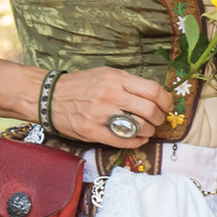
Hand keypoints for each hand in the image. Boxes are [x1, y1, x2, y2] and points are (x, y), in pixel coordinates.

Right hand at [50, 65, 175, 144]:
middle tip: (157, 120)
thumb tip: (155, 95)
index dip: (166, 101)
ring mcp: (101, 115)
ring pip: (139, 127)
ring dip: (149, 131)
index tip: (166, 106)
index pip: (153, 90)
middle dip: (159, 118)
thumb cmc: (81, 85)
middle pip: (150, 110)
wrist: (50, 97)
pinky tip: (137, 138)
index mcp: (116, 79)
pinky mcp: (93, 131)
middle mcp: (110, 95)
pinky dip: (136, 142)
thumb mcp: (106, 74)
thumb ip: (128, 83)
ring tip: (146, 130)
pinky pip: (124, 141)